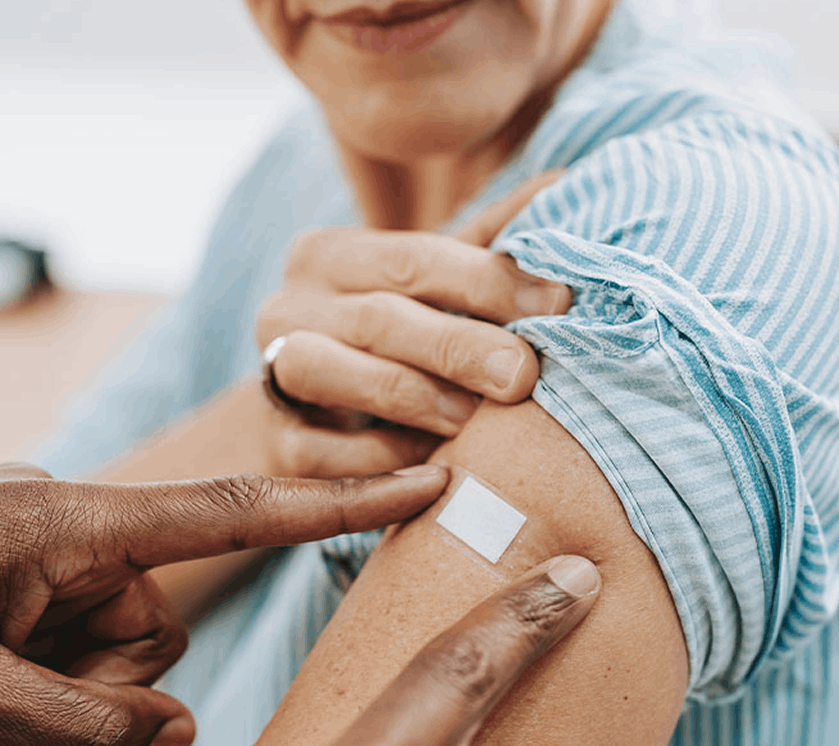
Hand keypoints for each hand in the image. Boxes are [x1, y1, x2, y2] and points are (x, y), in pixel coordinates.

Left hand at [0, 461, 447, 745]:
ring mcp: (27, 545)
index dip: (338, 504)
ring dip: (59, 704)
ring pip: (103, 642)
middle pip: (152, 620)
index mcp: (62, 524)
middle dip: (104, 696)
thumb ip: (81, 725)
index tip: (424, 482)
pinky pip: (55, 633)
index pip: (232, 510)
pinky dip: (33, 689)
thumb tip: (175, 732)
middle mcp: (59, 524)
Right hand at [257, 173, 571, 477]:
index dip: (488, 280)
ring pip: (323, 371)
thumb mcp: (439, 288)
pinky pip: (317, 452)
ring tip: (474, 419)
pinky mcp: (276, 442)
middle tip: (524, 374)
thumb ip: (491, 243)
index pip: (414, 257)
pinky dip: (376, 460)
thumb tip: (567, 184)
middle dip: (457, 346)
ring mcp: (271, 372)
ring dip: (408, 396)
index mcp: (330, 255)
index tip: (559, 302)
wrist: (322, 418)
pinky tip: (432, 469)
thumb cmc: (400, 341)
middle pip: (376, 317)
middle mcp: (287, 306)